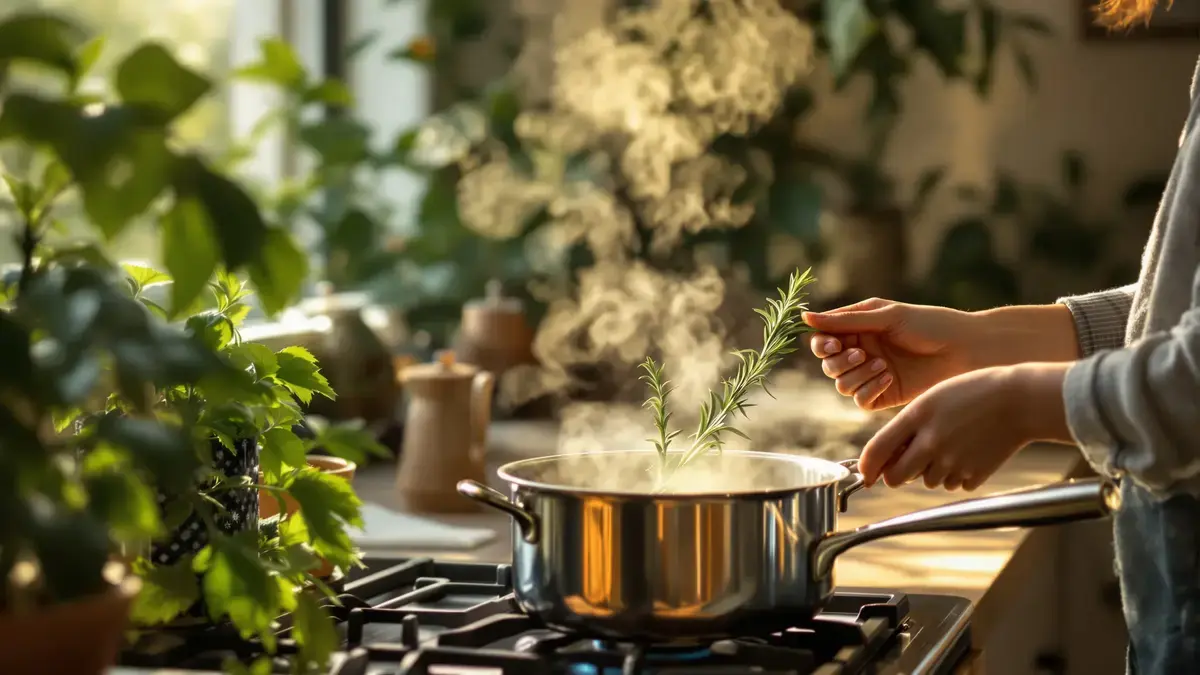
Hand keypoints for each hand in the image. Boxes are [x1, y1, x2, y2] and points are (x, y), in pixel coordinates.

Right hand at [803, 298, 977, 410]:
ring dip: (856, 376)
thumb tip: (804, 318)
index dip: (822, 345)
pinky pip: (860, 401)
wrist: (966, 350)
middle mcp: (863, 352)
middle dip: (839, 361)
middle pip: (829, 365)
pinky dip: (868, 390)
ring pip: (841, 384)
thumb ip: (845, 320)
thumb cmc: (930, 324)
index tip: (833, 344)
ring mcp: (873, 375)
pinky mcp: (886, 396)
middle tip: (861, 353)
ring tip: (881, 364)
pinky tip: (888, 378)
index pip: (824, 340)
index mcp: (860, 328)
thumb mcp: (886, 316)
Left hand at [857, 363, 1070, 489]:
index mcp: (917, 417)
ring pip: (927, 482)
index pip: (876, 452)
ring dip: (932, 471)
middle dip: (896, 474)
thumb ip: (907, 427)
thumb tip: (887, 458)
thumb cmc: (973, 394)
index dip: (866, 468)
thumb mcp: (932, 399)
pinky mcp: (974, 475)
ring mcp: (953, 461)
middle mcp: (931, 442)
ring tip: (952, 445)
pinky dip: (957, 475)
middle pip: (896, 478)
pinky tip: (971, 452)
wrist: (1020, 400)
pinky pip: (954, 485)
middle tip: (907, 463)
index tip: (865, 474)